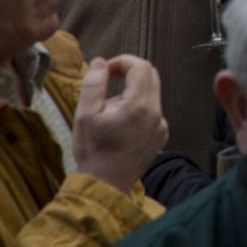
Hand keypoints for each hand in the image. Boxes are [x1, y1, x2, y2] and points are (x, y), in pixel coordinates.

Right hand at [72, 56, 167, 193]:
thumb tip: (100, 62)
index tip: (105, 71)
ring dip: (132, 92)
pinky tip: (121, 125)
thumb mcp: (85, 115)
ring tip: (110, 111)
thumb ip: (94, 84)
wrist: (105, 185)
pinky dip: (138, 108)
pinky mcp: (161, 135)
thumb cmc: (93, 151)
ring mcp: (161, 125)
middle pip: (150, 76)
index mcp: (139, 105)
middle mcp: (156, 112)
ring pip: (151, 93)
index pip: (141, 66)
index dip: (122, 62)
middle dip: (128, 73)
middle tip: (108, 81)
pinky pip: (152, 111)